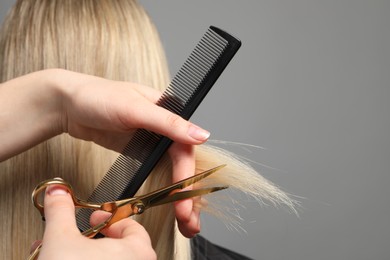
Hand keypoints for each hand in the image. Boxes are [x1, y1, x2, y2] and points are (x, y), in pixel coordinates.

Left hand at [0, 69, 206, 236]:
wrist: (67, 103)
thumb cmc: (97, 96)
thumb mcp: (134, 108)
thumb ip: (169, 123)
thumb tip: (202, 135)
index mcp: (169, 113)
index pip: (186, 150)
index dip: (188, 178)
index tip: (185, 203)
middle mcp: (165, 129)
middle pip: (184, 165)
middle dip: (189, 194)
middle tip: (188, 221)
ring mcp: (153, 141)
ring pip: (174, 171)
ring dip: (180, 196)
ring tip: (184, 222)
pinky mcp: (141, 151)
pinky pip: (158, 172)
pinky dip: (165, 190)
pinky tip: (168, 205)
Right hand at [34, 184, 155, 259]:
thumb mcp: (61, 239)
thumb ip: (61, 211)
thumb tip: (58, 195)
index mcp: (137, 251)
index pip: (131, 225)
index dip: (108, 218)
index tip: (94, 217)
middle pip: (119, 245)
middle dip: (90, 239)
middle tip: (78, 236)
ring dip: (84, 254)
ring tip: (63, 253)